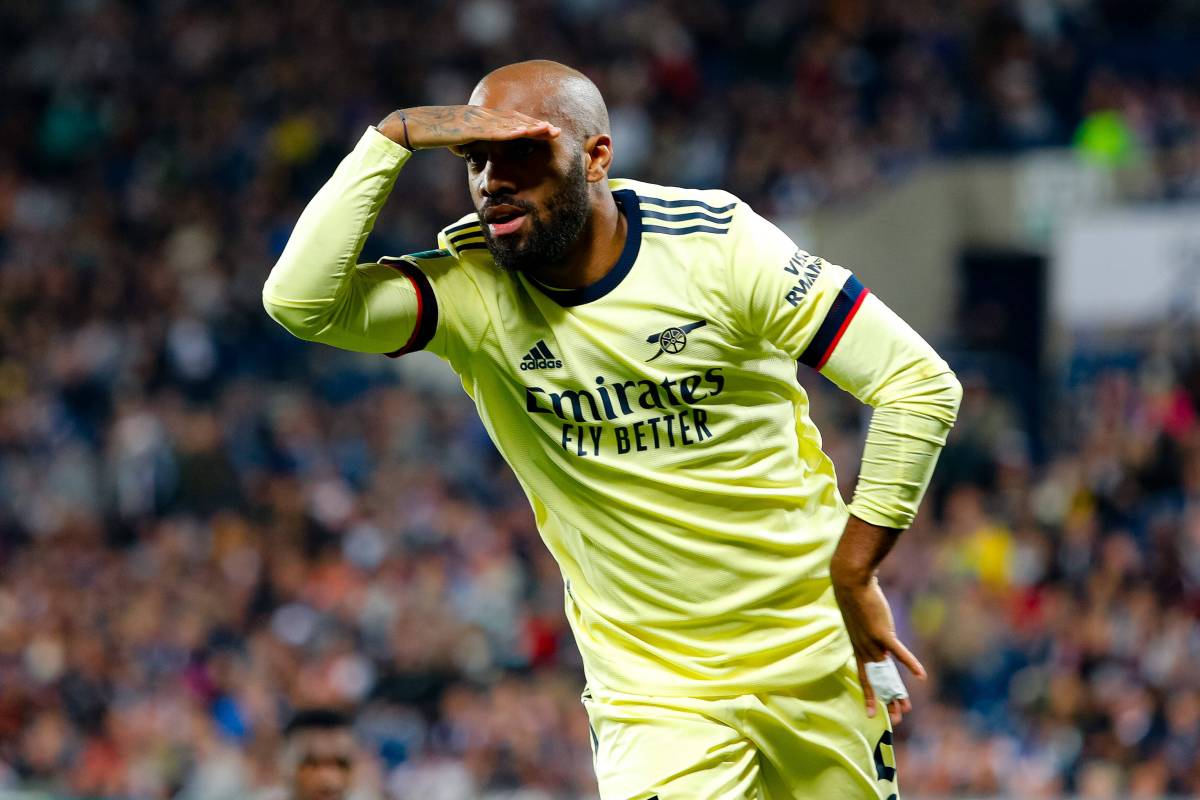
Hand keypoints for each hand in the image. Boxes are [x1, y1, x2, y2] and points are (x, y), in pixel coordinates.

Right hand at [377, 106, 559, 150]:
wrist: (412, 126)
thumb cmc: (434, 134)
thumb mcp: (459, 142)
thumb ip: (472, 145)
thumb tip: (477, 154)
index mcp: (482, 120)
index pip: (512, 122)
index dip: (531, 126)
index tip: (549, 132)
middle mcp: (483, 116)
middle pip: (515, 120)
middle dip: (537, 125)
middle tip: (557, 131)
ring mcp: (476, 120)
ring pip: (509, 123)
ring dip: (530, 126)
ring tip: (549, 131)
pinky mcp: (469, 127)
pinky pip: (493, 130)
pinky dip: (510, 131)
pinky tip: (525, 132)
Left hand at [831, 572, 925, 725]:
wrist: (851, 582)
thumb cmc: (856, 598)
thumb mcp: (862, 621)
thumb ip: (871, 634)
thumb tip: (880, 641)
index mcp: (859, 648)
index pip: (865, 678)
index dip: (869, 696)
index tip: (871, 714)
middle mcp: (865, 649)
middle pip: (879, 681)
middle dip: (888, 701)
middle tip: (896, 720)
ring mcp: (873, 642)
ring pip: (889, 673)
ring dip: (899, 691)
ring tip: (907, 708)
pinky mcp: (882, 632)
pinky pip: (898, 652)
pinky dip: (910, 664)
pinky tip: (921, 676)